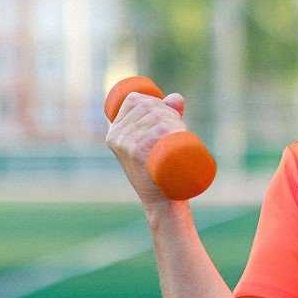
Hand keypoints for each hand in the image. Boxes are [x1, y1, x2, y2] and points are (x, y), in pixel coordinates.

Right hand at [105, 91, 187, 207]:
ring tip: (182, 134)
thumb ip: (167, 114)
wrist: (162, 199)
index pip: (134, 99)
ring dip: (176, 121)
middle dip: (170, 112)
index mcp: (115, 131)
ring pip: (157, 117)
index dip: (155, 101)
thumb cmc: (160, 168)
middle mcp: (116, 135)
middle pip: (148, 106)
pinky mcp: (136, 152)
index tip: (168, 115)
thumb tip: (176, 98)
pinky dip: (173, 129)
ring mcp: (124, 144)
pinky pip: (158, 130)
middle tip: (180, 129)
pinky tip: (180, 134)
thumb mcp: (157, 139)